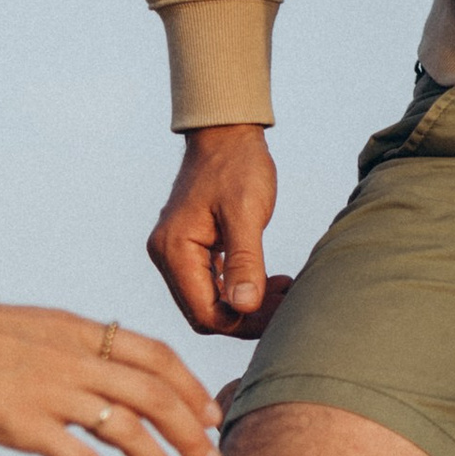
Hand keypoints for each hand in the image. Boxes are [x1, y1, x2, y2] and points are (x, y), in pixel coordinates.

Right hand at [0, 291, 223, 455]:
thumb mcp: (31, 327)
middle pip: (158, 395)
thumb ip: (68, 348)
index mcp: (80, 331)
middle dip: (194, 432)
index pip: (156, 355)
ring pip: (132, 430)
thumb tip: (94, 367)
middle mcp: (77, 359)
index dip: (190, 386)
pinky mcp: (26, 425)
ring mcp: (54, 393)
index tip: (210, 412)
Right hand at [148, 124, 289, 339]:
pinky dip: (241, 289)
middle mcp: (167, 256)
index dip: (243, 322)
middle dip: (247, 316)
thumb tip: (245, 306)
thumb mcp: (246, 212)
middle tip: (286, 302)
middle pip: (205, 313)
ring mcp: (176, 253)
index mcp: (174, 250)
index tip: (281, 313)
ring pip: (210, 301)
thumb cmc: (237, 166)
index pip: (205, 312)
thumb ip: (245, 261)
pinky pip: (213, 284)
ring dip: (247, 304)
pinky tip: (271, 282)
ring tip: (284, 290)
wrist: (227, 133)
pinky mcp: (191, 248)